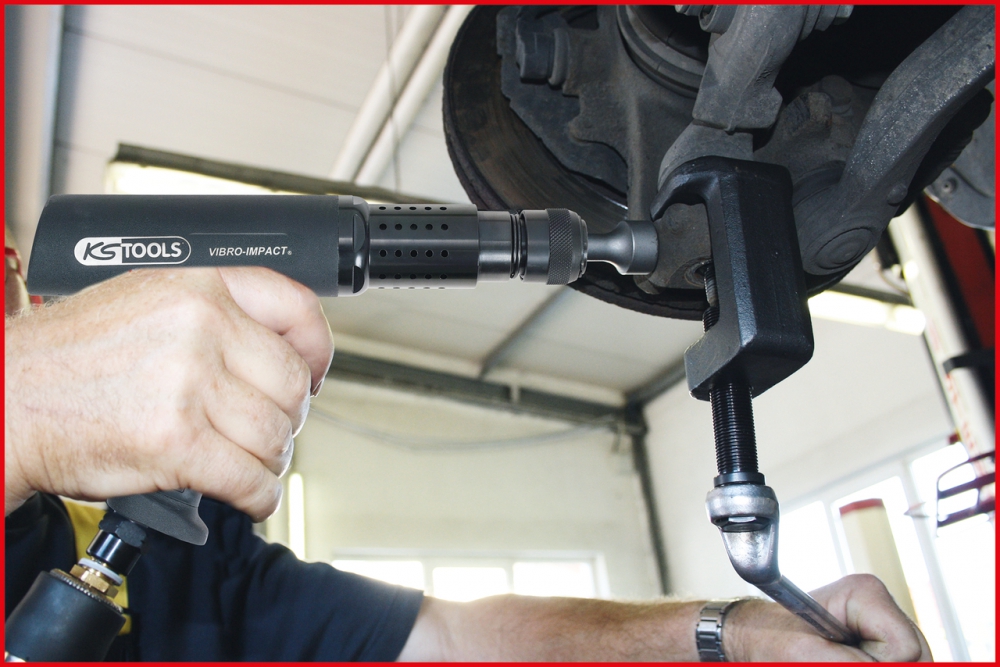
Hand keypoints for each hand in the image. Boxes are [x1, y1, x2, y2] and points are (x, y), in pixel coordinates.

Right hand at [4, 267, 333, 520]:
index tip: (315, 373)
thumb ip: (213, 313)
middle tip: (269, 429)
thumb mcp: (147, 300)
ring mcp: (189, 384)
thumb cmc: (68, 357)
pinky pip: (249, 477)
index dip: (318, 348)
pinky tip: (247, 494)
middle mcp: (200, 327)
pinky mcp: (176, 442)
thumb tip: (274, 347)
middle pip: (292, 383)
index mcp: (198, 287)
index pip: (295, 307)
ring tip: (246, 461)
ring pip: (275, 434)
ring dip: (269, 459)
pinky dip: (257, 495)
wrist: (5, 399)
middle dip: (288, 417)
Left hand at [725, 574, 931, 660]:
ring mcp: (888, 628)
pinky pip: (901, 663)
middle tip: (837, 658)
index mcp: (866, 593)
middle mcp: (883, 608)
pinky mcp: (885, 646)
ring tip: (839, 658)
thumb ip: (856, 665)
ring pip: (914, 663)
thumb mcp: (808, 657)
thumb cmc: (773, 641)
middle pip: (918, 659)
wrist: (758, 640)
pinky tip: (852, 661)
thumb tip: (900, 662)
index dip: (875, 663)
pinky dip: (873, 666)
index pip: (905, 648)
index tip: (839, 657)